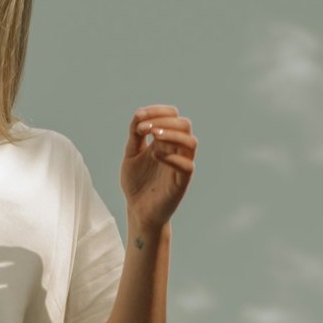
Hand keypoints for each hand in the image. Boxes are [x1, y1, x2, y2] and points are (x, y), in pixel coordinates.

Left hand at [120, 105, 197, 232]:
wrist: (138, 211)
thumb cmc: (137, 183)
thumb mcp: (131, 154)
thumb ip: (135, 135)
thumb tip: (140, 113)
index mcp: (167, 141)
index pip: (173, 115)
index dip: (158, 111)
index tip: (138, 117)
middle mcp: (177, 150)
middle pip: (185, 124)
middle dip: (164, 120)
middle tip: (144, 129)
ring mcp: (181, 166)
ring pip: (191, 142)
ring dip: (171, 135)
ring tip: (152, 138)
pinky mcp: (181, 183)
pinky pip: (187, 166)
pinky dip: (173, 157)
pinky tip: (155, 156)